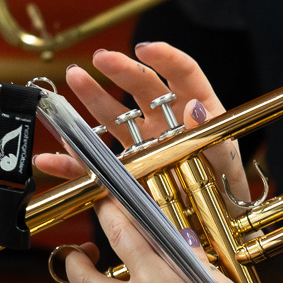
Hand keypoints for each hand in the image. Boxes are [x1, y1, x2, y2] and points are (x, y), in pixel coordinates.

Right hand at [34, 41, 250, 202]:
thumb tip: (194, 107)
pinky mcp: (127, 171)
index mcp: (199, 112)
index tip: (145, 49)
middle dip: (121, 68)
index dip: (165, 58)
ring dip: (92, 97)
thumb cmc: (230, 196)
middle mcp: (168, 122)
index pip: (183, 74)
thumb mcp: (228, 166)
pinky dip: (73, 162)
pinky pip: (97, 164)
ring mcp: (145, 144)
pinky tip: (52, 157)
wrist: (218, 234)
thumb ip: (213, 138)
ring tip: (74, 78)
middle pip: (143, 87)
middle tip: (100, 58)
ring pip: (116, 115)